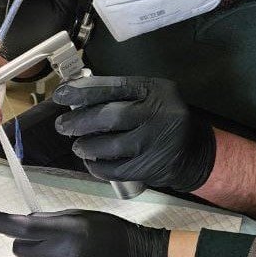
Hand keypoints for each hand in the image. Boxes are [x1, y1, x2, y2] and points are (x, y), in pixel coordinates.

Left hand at [53, 76, 215, 191]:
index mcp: (155, 90)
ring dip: (88, 146)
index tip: (60, 96)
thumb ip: (120, 96)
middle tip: (63, 126)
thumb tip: (77, 99)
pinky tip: (91, 163)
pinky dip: (99, 167)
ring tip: (78, 146)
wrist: (195, 151)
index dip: (82, 91)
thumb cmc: (161, 120)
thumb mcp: (149, 97)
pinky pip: (117, 169)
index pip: (113, 87)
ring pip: (112, 145)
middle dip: (79, 122)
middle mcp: (159, 113)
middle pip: (110, 117)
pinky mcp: (153, 166)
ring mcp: (157, 142)